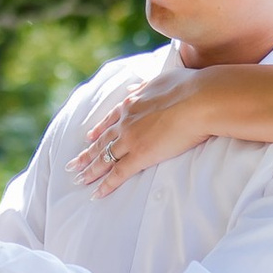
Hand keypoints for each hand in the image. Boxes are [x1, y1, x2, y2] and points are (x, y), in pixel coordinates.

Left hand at [69, 66, 227, 193]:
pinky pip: (118, 173)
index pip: (110, 120)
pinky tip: (97, 193)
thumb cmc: (190, 87)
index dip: (98, 130)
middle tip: (73, 165)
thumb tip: (136, 86)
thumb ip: (146, 85)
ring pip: (104, 158)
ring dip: (90, 171)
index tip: (88, 137)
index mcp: (132, 103)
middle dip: (86, 154)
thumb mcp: (162, 79)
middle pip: (101, 141)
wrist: (200, 99)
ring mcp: (131, 139)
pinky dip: (106, 185)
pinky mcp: (140, 155)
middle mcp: (126, 121)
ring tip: (78, 180)